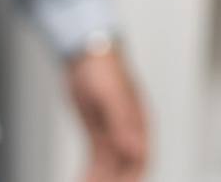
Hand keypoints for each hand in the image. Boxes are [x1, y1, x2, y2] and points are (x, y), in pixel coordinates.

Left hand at [66, 45, 148, 181]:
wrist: (85, 52)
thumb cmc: (102, 68)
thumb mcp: (111, 95)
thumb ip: (123, 122)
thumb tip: (134, 150)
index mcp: (138, 122)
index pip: (140, 159)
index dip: (131, 178)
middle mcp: (129, 131)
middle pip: (125, 168)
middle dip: (115, 181)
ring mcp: (114, 133)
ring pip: (109, 168)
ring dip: (100, 180)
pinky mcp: (99, 133)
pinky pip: (96, 161)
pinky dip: (90, 174)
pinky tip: (80, 180)